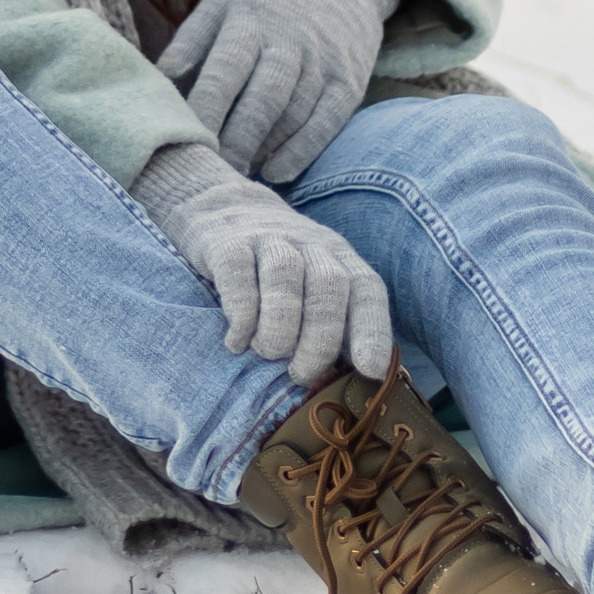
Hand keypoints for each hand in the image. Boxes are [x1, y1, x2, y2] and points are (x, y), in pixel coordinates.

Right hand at [132, 139, 392, 386]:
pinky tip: (236, 342)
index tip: (370, 370)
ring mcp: (268, 238)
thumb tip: (348, 385)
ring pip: (286, 275)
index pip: (367, 289)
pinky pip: (238, 275)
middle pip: (329, 285)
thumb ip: (331, 323)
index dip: (373, 330)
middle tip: (301, 374)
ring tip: (267, 354)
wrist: (221, 208)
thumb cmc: (276, 267)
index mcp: (339, 257)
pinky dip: (241, 315)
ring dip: (279, 327)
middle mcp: (310, 243)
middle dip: (319, 340)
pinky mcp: (227, 242)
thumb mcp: (311, 282)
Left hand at [156, 0, 400, 189]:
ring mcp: (324, 62)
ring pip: (294, 115)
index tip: (184, 141)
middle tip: (210, 172)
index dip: (206, 109)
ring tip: (234, 174)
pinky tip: (275, 172)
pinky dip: (302, 151)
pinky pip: (327, 123)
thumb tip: (158, 77)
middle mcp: (291, 40)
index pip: (226, 69)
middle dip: (235, 142)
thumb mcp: (222, 1)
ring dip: (263, 149)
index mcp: (251, 18)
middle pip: (263, 100)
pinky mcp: (348, 81)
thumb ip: (191, 40)